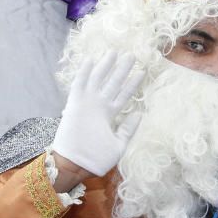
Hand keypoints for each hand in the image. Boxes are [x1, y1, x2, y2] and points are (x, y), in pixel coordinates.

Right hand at [51, 51, 143, 177]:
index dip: (132, 84)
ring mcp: (87, 104)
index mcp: (109, 115)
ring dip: (106, 66)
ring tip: (115, 52)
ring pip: (99, 80)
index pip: (123, 95)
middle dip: (122, 69)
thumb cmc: (96, 159)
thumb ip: (128, 129)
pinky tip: (91, 59)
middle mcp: (99, 106)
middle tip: (132, 54)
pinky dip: (84, 73)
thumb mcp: (119, 144)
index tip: (142, 71)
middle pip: (113, 83)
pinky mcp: (75, 104)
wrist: (76, 165)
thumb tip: (140, 114)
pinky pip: (79, 85)